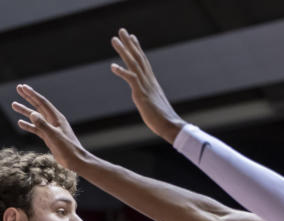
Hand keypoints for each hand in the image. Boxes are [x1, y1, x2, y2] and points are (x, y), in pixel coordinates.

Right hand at [12, 85, 88, 171]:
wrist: (75, 160)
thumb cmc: (67, 148)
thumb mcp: (54, 136)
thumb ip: (43, 125)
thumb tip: (32, 114)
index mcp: (56, 118)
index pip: (42, 102)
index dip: (32, 94)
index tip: (22, 87)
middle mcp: (53, 120)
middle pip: (38, 106)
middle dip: (28, 97)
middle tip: (18, 88)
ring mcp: (51, 128)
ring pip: (35, 117)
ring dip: (25, 110)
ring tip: (14, 104)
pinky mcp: (49, 137)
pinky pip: (36, 128)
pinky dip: (28, 125)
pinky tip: (20, 123)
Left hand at [110, 28, 185, 143]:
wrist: (171, 126)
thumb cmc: (164, 120)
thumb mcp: (155, 106)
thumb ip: (150, 100)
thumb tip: (149, 102)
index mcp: (152, 82)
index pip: (144, 62)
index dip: (137, 49)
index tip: (132, 37)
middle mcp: (149, 81)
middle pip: (138, 58)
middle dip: (129, 43)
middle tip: (122, 31)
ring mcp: (145, 86)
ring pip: (134, 64)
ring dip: (124, 51)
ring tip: (114, 39)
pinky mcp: (142, 94)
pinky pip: (131, 79)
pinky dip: (122, 72)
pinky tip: (112, 66)